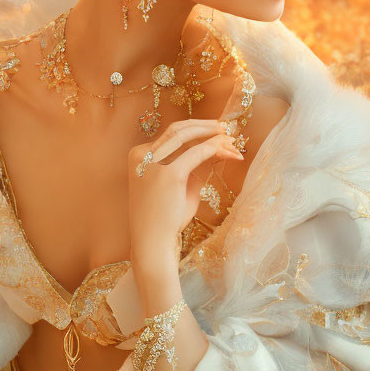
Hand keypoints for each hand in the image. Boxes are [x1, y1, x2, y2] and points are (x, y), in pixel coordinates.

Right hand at [127, 118, 242, 267]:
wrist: (153, 244)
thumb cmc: (165, 218)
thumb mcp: (179, 185)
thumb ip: (194, 164)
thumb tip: (217, 145)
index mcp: (139, 156)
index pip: (170, 134)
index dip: (195, 128)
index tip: (214, 129)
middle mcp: (142, 155)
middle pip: (177, 129)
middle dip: (204, 126)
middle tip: (225, 128)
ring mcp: (153, 164)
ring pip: (186, 137)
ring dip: (211, 135)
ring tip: (230, 138)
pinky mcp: (169, 175)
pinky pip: (196, 153)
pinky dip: (214, 149)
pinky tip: (229, 152)